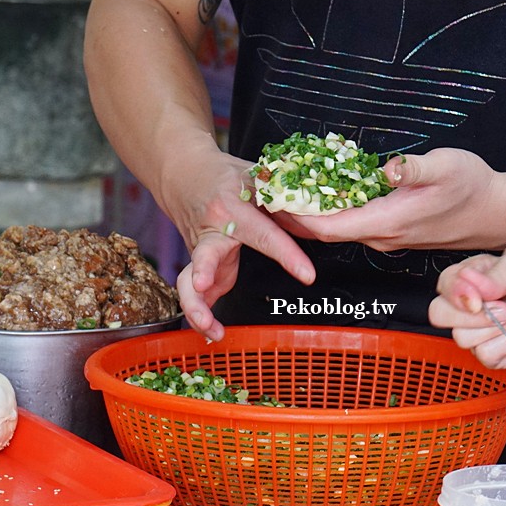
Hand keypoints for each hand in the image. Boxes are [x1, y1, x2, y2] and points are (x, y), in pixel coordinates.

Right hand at [160, 148, 315, 339]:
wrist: (185, 173)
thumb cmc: (227, 177)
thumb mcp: (258, 178)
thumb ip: (284, 201)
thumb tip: (320, 218)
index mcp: (233, 208)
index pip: (265, 234)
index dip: (286, 255)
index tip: (307, 275)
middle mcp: (212, 231)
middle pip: (205, 253)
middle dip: (205, 271)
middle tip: (206, 286)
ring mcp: (199, 250)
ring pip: (188, 280)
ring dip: (195, 306)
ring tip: (210, 328)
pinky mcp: (196, 266)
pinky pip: (192, 294)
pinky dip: (199, 315)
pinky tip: (212, 332)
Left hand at [275, 148, 500, 250]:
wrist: (498, 214)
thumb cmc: (475, 189)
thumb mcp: (448, 167)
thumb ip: (413, 168)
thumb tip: (388, 168)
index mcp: (388, 222)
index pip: (328, 228)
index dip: (295, 215)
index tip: (272, 195)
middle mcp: (382, 236)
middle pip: (325, 232)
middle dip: (294, 212)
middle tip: (268, 186)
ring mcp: (388, 237)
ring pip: (339, 228)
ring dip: (312, 212)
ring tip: (287, 185)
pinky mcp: (394, 232)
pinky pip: (354, 224)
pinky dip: (333, 211)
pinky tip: (324, 191)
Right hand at [428, 244, 505, 367]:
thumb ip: (495, 272)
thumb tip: (470, 287)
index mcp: (474, 277)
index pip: (443, 286)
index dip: (456, 294)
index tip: (479, 296)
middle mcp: (474, 304)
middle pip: (441, 315)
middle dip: (476, 315)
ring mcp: (483, 330)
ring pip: (464, 338)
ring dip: (500, 328)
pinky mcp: (497, 353)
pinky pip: (486, 356)